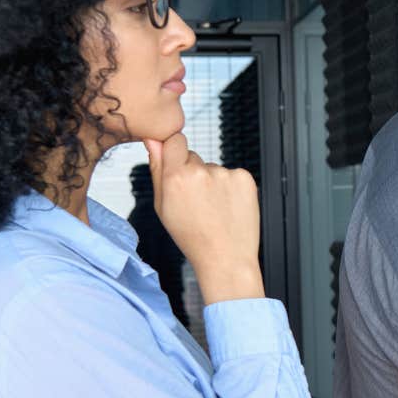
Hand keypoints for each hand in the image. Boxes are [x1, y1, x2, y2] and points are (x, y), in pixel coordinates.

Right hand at [144, 133, 263, 302]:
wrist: (226, 258)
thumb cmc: (192, 236)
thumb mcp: (163, 207)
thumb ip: (157, 169)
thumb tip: (152, 140)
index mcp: (176, 177)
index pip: (174, 139)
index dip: (174, 151)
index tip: (176, 165)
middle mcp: (201, 171)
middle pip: (193, 157)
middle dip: (191, 173)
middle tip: (196, 202)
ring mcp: (225, 174)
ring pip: (213, 169)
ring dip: (212, 183)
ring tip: (213, 210)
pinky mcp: (244, 178)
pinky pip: (232, 175)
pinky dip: (230, 188)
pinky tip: (227, 208)